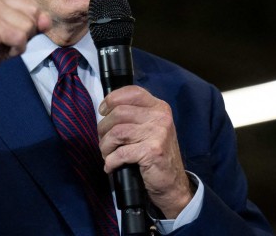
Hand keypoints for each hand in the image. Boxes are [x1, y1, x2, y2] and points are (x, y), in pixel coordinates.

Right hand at [0, 0, 49, 87]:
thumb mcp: (12, 22)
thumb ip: (31, 17)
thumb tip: (45, 21)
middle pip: (34, 9)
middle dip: (28, 28)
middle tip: (6, 34)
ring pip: (29, 25)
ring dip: (22, 40)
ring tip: (3, 40)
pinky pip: (21, 38)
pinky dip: (17, 48)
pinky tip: (2, 48)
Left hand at [97, 86, 193, 218]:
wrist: (173, 183)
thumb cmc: (156, 154)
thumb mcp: (151, 128)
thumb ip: (135, 115)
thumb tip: (106, 110)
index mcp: (159, 107)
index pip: (132, 92)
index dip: (112, 99)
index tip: (102, 112)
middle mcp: (160, 117)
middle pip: (119, 112)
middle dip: (103, 128)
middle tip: (104, 141)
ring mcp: (157, 133)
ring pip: (116, 132)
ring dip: (105, 146)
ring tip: (106, 154)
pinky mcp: (151, 151)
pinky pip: (120, 153)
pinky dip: (110, 161)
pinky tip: (111, 166)